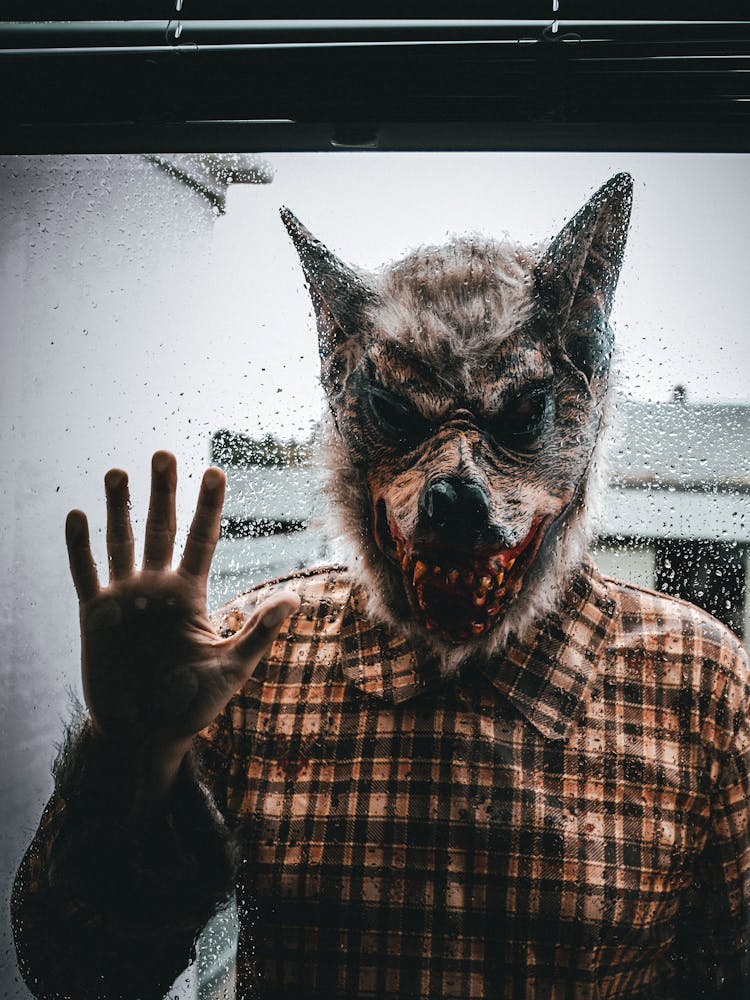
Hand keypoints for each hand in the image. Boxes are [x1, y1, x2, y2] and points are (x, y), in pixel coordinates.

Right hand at [65, 450, 299, 797]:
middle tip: (164, 454)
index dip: (208, 506)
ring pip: (121, 543)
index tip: (215, 470)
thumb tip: (295, 598)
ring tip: (117, 472)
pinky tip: (76, 515)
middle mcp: (157, 589)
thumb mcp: (231, 669)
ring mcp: (124, 599)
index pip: (202, 540)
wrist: (145, 736)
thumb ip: (259, 633)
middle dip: (162, 494)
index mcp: (191, 595)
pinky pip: (85, 574)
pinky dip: (79, 547)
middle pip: (161, 530)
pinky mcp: (94, 616)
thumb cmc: (192, 705)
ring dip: (118, 509)